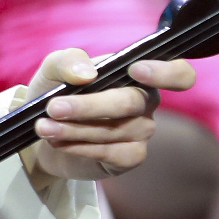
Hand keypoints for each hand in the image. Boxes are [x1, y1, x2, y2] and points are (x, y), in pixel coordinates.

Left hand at [15, 48, 194, 183]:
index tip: (135, 71)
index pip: (177, 73)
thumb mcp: (53, 71)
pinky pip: (110, 152)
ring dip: (74, 128)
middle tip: (53, 107)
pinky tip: (57, 142)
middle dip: (88, 106)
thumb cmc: (56, 92)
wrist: (42, 131)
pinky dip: (79, 147)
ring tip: (44, 126)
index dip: (165, 72)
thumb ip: (67, 61)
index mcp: (138, 73)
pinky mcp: (130, 157)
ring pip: (114, 129)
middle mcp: (146, 101)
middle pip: (130, 102)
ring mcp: (142, 130)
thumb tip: (87, 73)